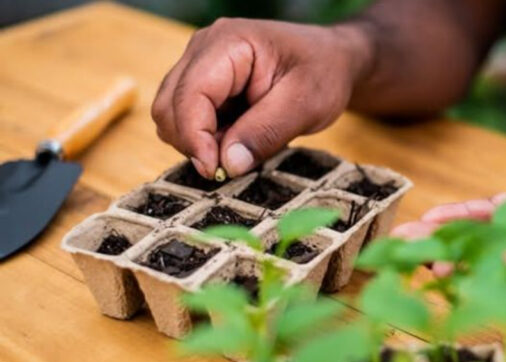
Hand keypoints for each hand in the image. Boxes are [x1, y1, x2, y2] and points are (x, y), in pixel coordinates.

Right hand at [151, 18, 371, 177]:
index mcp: (228, 43)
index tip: (216, 171)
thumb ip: (266, 132)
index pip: (189, 95)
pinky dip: (206, 139)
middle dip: (194, 143)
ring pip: (172, 116)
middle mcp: (203, 49)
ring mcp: (199, 65)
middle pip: (169, 107)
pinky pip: (187, 119)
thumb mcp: (306, 104)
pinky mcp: (203, 84)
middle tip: (233, 163)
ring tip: (243, 145)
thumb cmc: (323, 73)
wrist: (332, 60)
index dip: (195, 138)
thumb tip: (228, 165)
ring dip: (200, 143)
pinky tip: (238, 139)